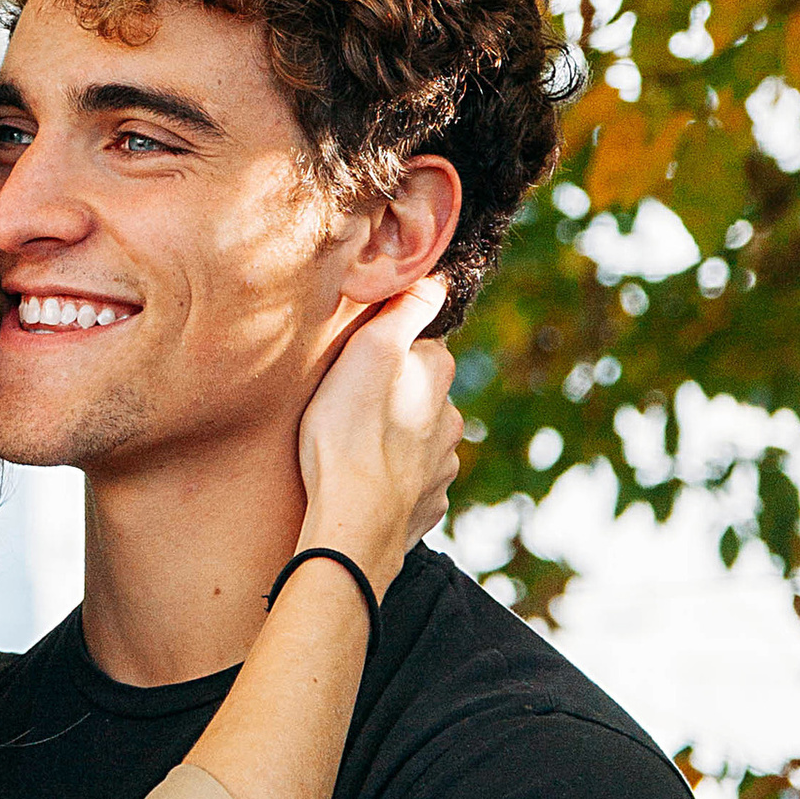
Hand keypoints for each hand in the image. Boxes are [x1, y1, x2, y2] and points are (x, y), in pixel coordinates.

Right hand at [294, 280, 460, 598]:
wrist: (355, 520)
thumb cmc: (350, 430)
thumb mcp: (369, 351)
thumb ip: (406, 309)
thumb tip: (441, 278)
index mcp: (437, 376)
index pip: (423, 346)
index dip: (391, 348)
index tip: (359, 359)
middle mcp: (450, 420)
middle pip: (421, 395)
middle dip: (395, 396)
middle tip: (349, 404)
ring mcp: (442, 468)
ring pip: (419, 441)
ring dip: (395, 440)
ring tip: (353, 447)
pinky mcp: (428, 506)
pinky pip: (411, 484)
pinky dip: (393, 480)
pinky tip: (365, 483)